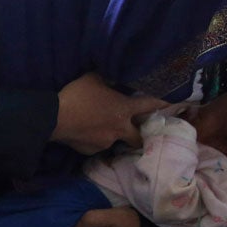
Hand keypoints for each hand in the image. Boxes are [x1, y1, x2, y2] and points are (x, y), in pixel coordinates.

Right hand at [52, 72, 166, 155]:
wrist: (53, 118)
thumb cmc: (76, 95)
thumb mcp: (93, 79)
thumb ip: (107, 79)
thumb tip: (113, 76)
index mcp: (124, 109)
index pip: (150, 105)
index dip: (163, 103)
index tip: (173, 104)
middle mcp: (119, 128)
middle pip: (138, 138)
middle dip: (139, 135)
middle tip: (135, 131)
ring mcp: (105, 142)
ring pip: (113, 140)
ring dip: (110, 135)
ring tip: (96, 128)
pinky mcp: (90, 151)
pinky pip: (95, 146)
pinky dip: (92, 140)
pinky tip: (83, 134)